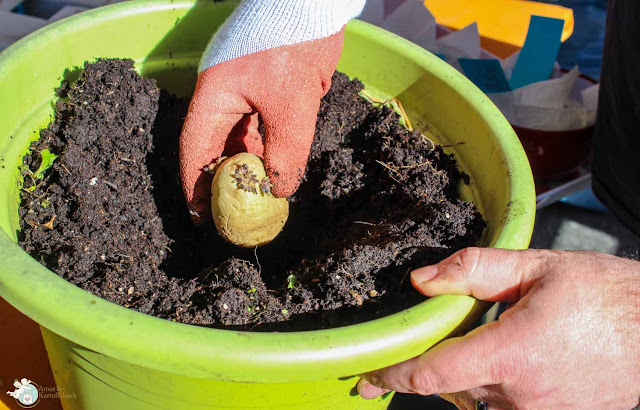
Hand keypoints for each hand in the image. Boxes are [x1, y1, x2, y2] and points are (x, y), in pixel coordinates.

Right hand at [180, 30, 343, 222]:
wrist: (315, 8)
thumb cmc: (292, 47)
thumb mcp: (290, 105)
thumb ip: (285, 152)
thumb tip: (280, 190)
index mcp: (214, 97)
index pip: (195, 147)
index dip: (193, 184)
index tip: (200, 214)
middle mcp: (226, 99)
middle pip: (216, 148)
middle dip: (223, 182)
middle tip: (232, 215)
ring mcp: (249, 96)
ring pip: (242, 141)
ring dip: (249, 169)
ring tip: (256, 201)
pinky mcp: (272, 95)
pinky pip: (264, 131)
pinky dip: (268, 153)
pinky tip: (275, 174)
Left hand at [357, 248, 639, 409]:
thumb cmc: (604, 295)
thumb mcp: (537, 268)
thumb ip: (474, 270)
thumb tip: (422, 280)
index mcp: (514, 354)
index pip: (435, 374)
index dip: (394, 375)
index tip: (368, 378)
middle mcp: (525, 394)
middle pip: (454, 385)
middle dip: (440, 361)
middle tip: (451, 330)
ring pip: (479, 399)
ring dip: (471, 373)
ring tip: (497, 337)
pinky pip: (507, 407)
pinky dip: (496, 385)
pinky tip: (516, 356)